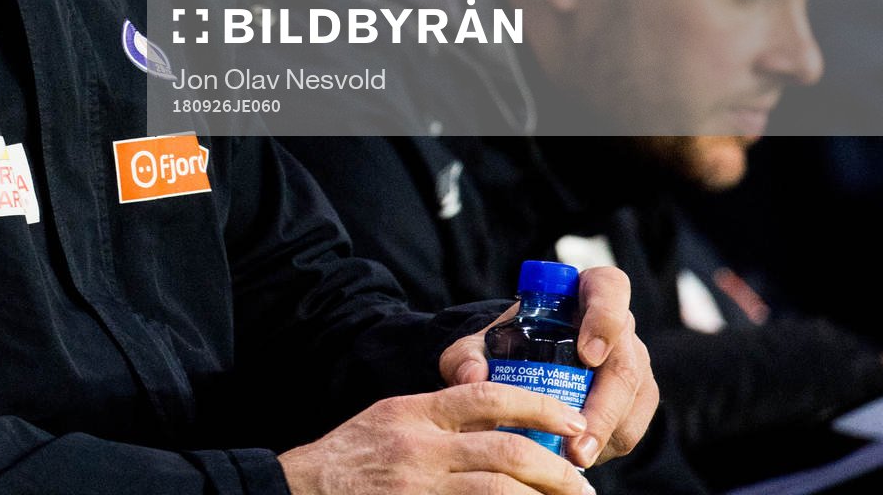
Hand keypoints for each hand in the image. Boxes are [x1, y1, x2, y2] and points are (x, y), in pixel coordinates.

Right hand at [277, 381, 596, 494]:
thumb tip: (497, 420)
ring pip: (500, 491)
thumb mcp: (389, 419)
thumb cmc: (348, 457)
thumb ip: (437, 417)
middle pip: (506, 451)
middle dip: (556, 469)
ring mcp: (419, 485)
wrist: (300, 490)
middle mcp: (419, 447)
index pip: (487, 397)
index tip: (572, 420)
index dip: (538, 406)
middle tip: (582, 482)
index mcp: (415, 412)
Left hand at [443, 265, 657, 468]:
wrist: (520, 365)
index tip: (586, 356)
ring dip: (605, 434)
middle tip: (576, 443)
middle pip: (625, 364)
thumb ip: (465, 355)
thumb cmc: (504, 346)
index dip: (604, 320)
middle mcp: (620, 326)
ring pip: (633, 402)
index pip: (609, 289)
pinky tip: (577, 458)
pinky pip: (631, 426)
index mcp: (585, 292)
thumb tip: (473, 377)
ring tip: (575, 459)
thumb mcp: (476, 345)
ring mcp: (634, 363)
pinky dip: (607, 445)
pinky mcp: (637, 399)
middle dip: (603, 409)